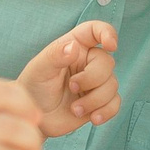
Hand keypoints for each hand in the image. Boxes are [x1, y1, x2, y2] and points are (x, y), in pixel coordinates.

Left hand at [16, 20, 120, 137]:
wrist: (34, 118)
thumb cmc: (34, 87)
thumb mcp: (39, 69)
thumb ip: (56, 55)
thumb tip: (74, 47)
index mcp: (75, 46)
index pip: (95, 30)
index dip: (107, 33)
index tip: (111, 45)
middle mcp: (88, 62)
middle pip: (107, 63)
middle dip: (92, 79)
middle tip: (71, 87)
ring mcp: (95, 83)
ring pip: (112, 85)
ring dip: (95, 100)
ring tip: (75, 109)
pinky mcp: (100, 102)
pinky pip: (115, 103)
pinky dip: (106, 112)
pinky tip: (93, 118)